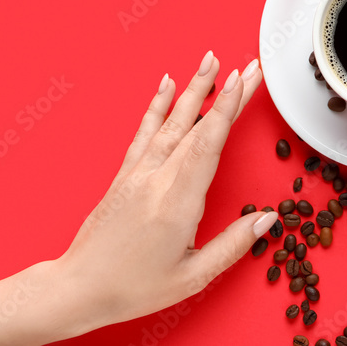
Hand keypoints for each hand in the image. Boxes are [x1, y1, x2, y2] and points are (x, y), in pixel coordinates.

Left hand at [53, 51, 273, 332]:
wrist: (79, 287)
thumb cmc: (133, 287)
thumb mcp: (192, 276)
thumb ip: (232, 245)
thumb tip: (267, 219)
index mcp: (177, 202)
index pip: (209, 144)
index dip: (228, 109)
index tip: (244, 81)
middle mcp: (157, 179)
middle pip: (197, 126)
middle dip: (225, 91)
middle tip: (248, 65)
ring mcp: (138, 173)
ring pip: (171, 121)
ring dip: (193, 88)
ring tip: (209, 59)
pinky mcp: (125, 174)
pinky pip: (144, 132)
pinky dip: (157, 105)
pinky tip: (167, 84)